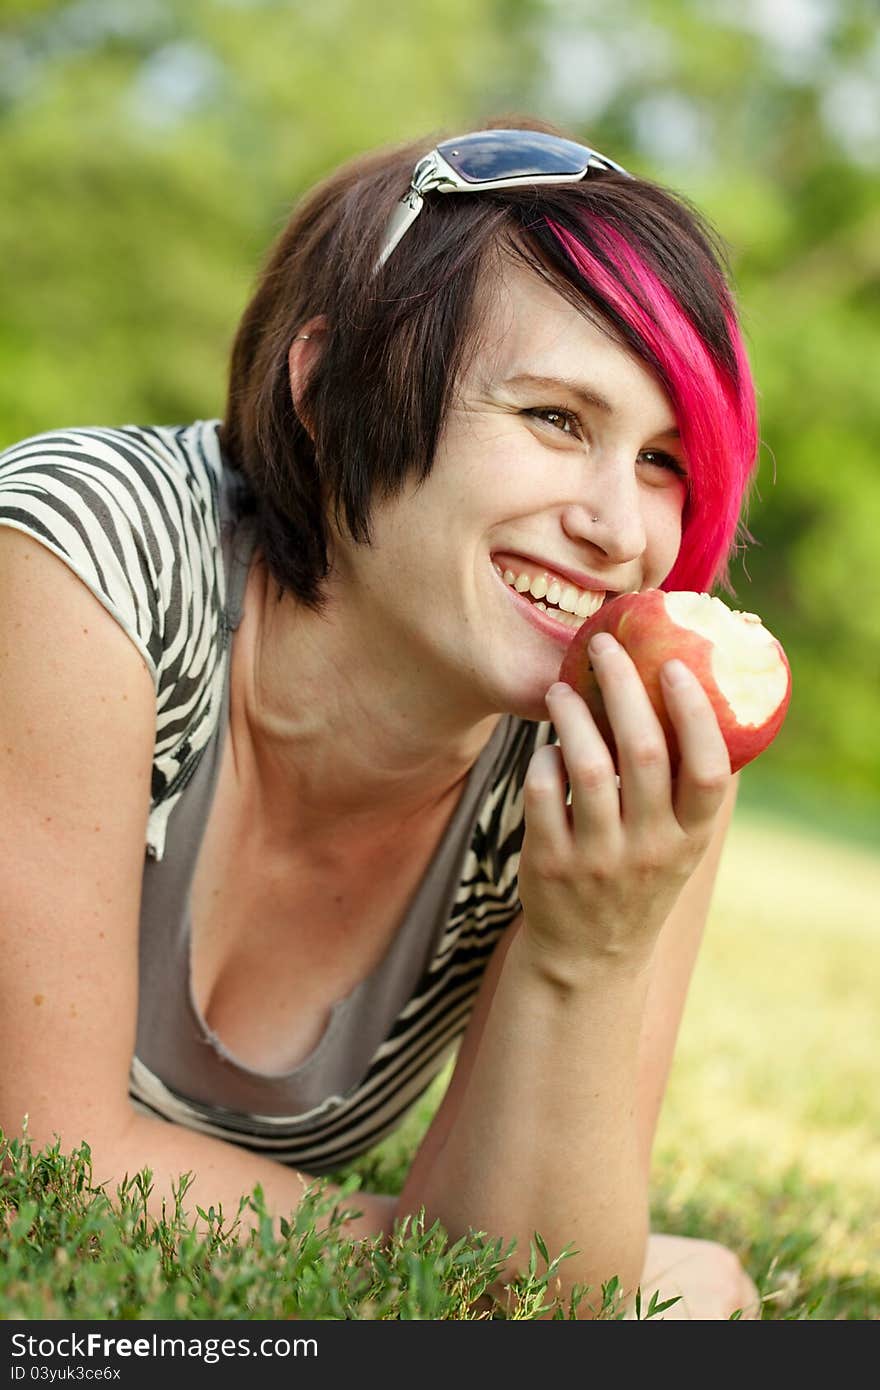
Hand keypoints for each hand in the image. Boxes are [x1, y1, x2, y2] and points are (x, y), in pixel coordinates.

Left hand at [517, 632, 731, 974]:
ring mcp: (598, 859)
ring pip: (586, 768)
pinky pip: (542, 793)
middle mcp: (649, 848)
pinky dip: (542, 760)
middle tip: (604, 648)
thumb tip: (689, 694)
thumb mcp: (677, 844)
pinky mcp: (550, 864)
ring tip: (560, 690)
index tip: (674, 666)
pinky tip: (546, 747)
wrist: (589, 957)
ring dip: (572, 716)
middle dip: (622, 687)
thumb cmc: (638, 875)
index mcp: (690, 838)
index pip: (706, 769)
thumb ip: (682, 787)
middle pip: (642, 752)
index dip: (694, 713)